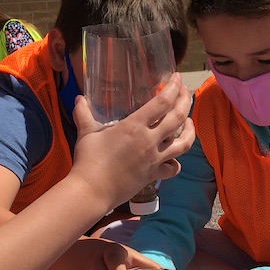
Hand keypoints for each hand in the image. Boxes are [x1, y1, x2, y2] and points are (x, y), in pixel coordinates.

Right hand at [69, 74, 193, 209]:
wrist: (92, 190)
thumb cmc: (88, 160)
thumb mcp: (86, 132)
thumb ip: (84, 113)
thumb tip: (79, 98)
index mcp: (134, 126)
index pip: (162, 102)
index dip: (173, 88)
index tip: (178, 78)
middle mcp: (149, 141)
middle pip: (178, 118)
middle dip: (186, 102)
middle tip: (187, 92)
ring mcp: (154, 159)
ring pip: (183, 144)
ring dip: (190, 131)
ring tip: (189, 122)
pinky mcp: (153, 175)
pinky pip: (173, 168)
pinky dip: (177, 163)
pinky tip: (175, 158)